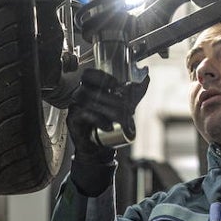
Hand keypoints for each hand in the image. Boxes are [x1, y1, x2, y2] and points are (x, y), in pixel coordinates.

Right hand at [66, 69, 149, 194]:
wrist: (101, 146)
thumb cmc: (111, 122)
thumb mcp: (126, 106)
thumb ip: (136, 91)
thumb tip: (147, 77)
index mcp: (90, 88)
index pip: (88, 74)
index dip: (101, 76)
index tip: (116, 84)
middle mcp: (80, 95)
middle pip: (91, 89)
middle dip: (112, 98)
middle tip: (127, 108)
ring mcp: (75, 107)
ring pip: (87, 101)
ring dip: (108, 109)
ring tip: (121, 118)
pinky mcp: (73, 121)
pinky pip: (84, 115)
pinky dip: (98, 120)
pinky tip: (109, 126)